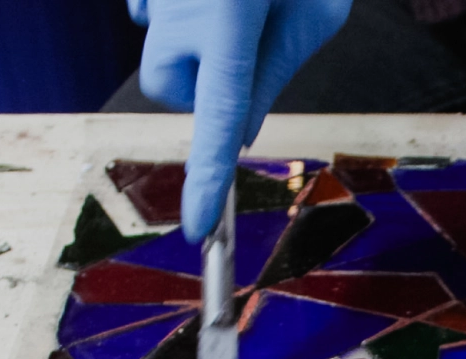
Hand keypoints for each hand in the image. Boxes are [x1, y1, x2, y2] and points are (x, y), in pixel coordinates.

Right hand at [130, 0, 354, 240]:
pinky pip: (151, 12)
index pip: (218, 116)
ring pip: (159, 50)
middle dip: (199, 84)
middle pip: (168, 85)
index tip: (198, 228)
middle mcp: (177, 4)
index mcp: (228, 15)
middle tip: (242, 43)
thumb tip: (241, 129)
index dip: (208, 180)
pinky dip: (178, 13)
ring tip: (236, 2)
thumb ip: (277, 67)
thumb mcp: (314, 9)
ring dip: (190, 44)